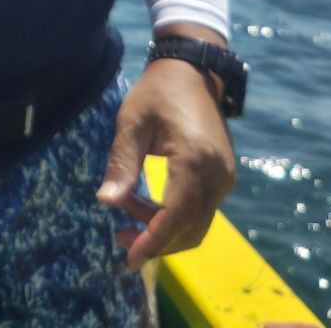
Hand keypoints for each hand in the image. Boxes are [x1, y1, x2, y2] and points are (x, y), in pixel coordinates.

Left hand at [95, 46, 235, 268]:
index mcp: (195, 161)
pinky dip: (174, 216)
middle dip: (154, 239)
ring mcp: (224, 179)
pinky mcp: (223, 177)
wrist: (192, 72)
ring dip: (162, 228)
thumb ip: (122, 164)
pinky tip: (146, 204)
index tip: (129, 259)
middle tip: (119, 237)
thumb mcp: (132, 123)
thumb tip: (106, 201)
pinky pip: (200, 210)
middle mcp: (217, 176)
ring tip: (125, 213)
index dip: (152, 241)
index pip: (175, 217)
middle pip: (188, 228)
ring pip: (196, 223)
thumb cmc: (157, 93)